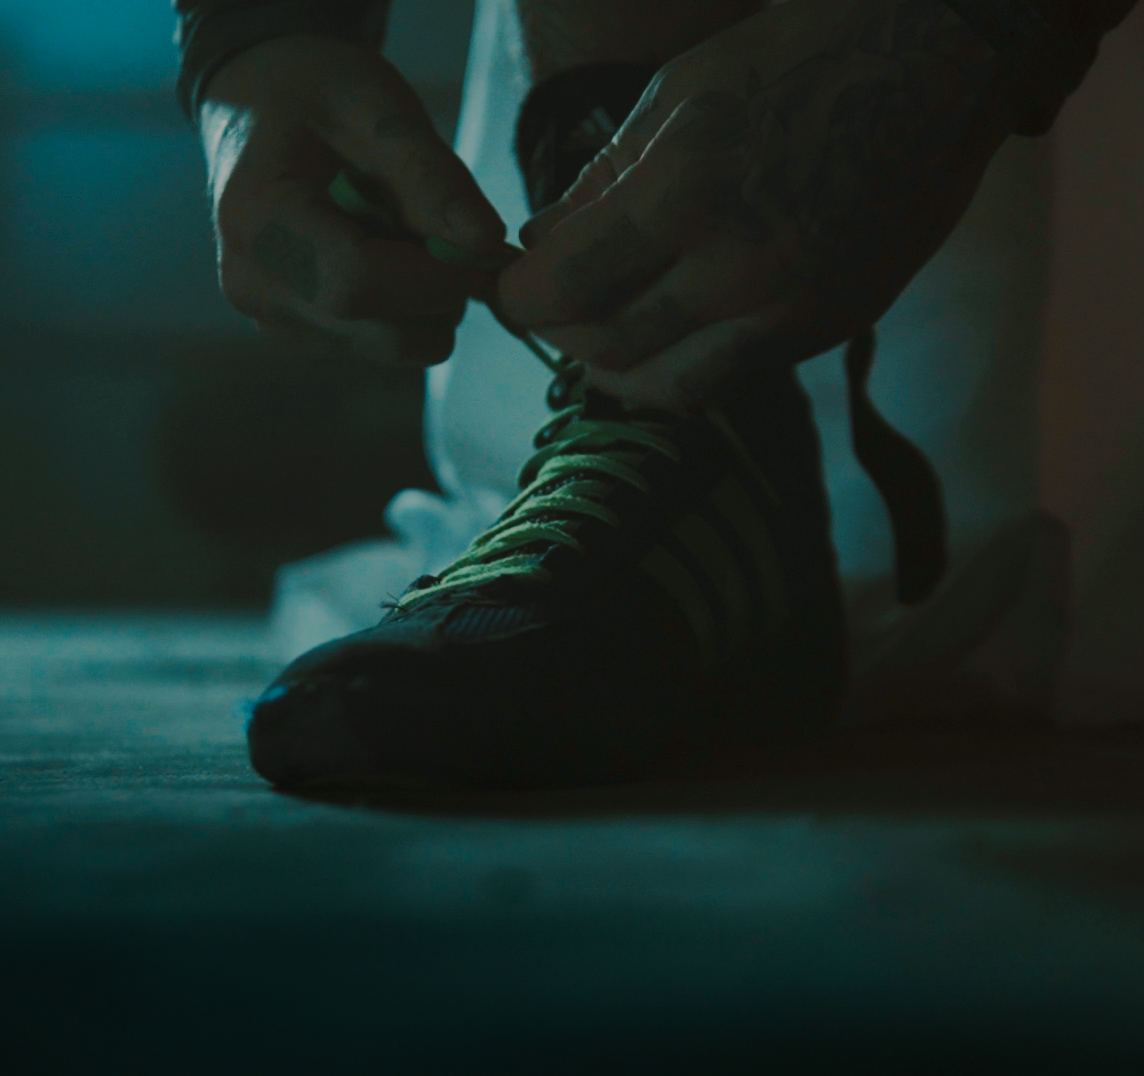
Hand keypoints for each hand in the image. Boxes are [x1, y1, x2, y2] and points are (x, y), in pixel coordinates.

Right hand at [200, 35, 504, 364]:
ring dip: (429, 302)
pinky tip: (388, 258)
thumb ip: (434, 175)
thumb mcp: (376, 104)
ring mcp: (277, 324)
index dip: (437, 276)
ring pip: (397, 347)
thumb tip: (487, 245)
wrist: (259, 110)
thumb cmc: (317, 95)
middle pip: (386, 332)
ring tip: (407, 235)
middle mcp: (257, 289)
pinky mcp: (306, 340)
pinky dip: (410, 311)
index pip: (358, 284)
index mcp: (258, 222)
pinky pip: (388, 347)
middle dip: (442, 290)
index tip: (484, 247)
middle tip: (448, 229)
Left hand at [499, 0, 1016, 410]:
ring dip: (619, 373)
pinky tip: (669, 333)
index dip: (520, 300)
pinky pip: (730, 379)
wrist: (941, 63)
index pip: (566, 289)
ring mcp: (791, 309)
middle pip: (609, 351)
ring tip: (601, 339)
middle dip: (561, 336)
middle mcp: (738, 268)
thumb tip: (541, 241)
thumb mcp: (681, 94)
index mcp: (688, 190)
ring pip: (671, 390)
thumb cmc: (802, 54)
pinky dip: (681, 370)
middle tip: (550, 311)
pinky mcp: (828, 328)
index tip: (508, 290)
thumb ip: (602, 181)